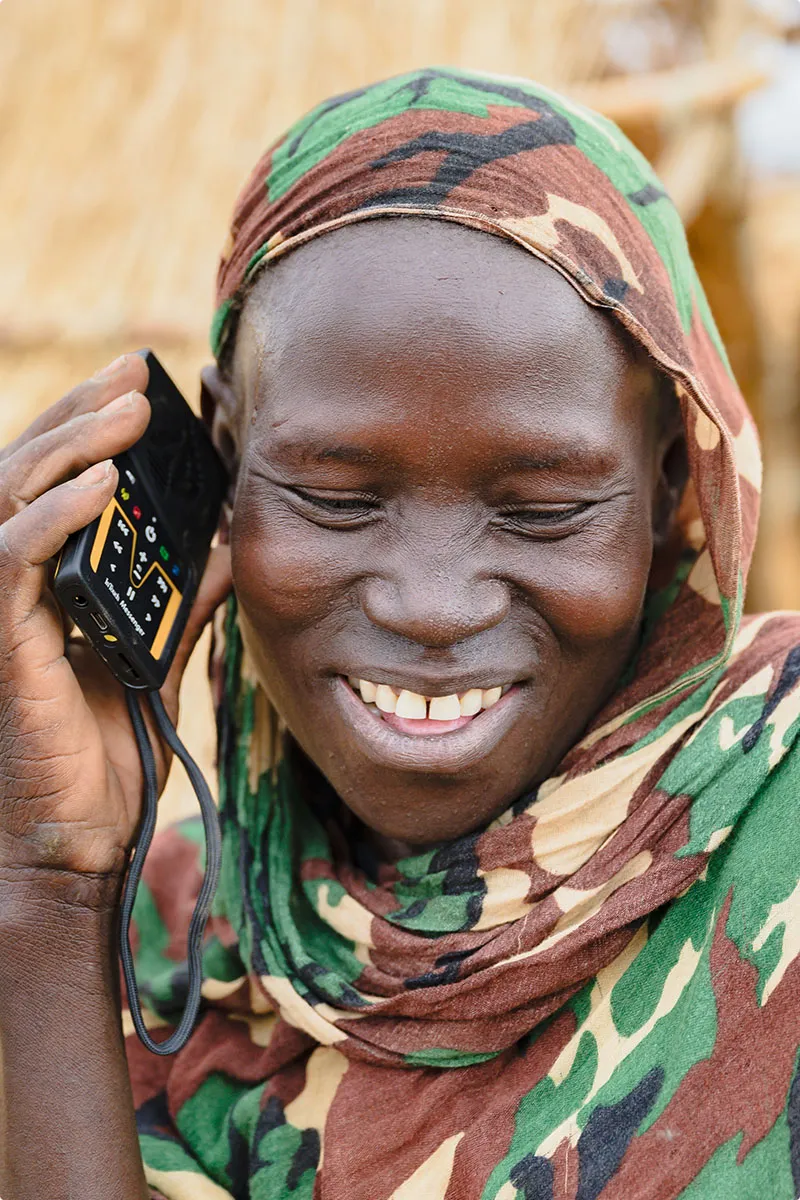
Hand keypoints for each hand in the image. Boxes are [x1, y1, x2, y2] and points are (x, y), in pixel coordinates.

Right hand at [0, 355, 231, 882]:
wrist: (83, 834)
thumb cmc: (110, 749)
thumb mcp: (159, 653)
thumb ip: (186, 598)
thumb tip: (233, 547)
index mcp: (48, 581)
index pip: (55, 484)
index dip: (88, 429)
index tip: (143, 388)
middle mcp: (15, 585)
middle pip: (28, 472)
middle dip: (79, 416)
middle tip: (134, 377)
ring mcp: (3, 609)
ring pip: (13, 498)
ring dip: (70, 446)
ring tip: (127, 410)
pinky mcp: (5, 640)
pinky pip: (15, 559)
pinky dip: (55, 515)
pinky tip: (103, 484)